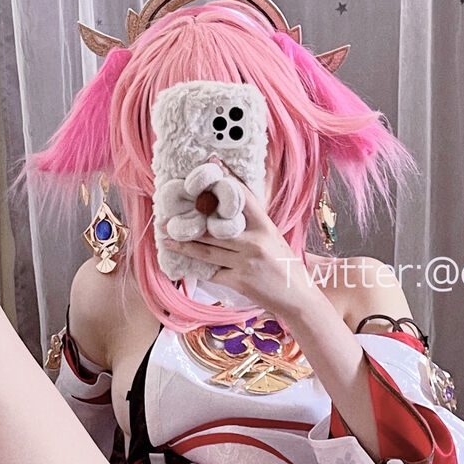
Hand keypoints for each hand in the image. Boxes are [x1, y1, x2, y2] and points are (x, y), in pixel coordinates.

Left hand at [164, 181, 320, 320]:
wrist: (297, 298)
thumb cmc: (286, 267)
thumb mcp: (274, 239)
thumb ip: (254, 227)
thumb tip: (229, 214)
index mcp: (265, 227)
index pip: (243, 197)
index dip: (226, 180)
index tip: (211, 164)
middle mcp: (255, 241)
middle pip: (215, 227)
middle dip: (190, 221)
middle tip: (168, 215)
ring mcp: (246, 262)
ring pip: (207, 250)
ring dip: (184, 244)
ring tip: (166, 237)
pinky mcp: (240, 281)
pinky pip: (213, 272)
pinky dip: (198, 268)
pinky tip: (182, 263)